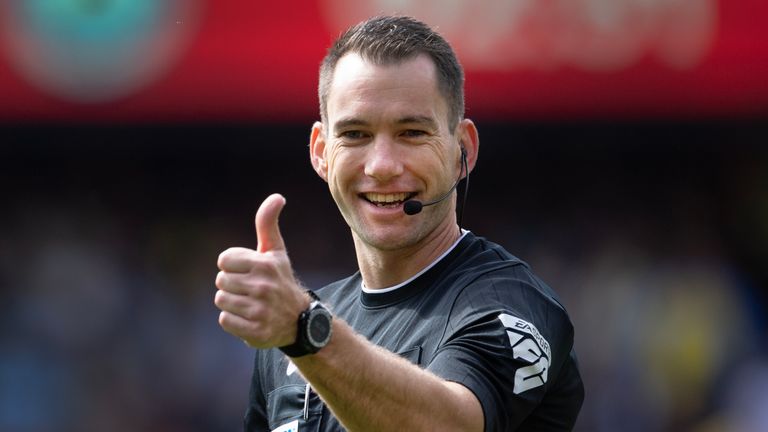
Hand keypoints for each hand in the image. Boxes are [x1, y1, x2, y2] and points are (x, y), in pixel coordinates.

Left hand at [215, 193, 309, 347]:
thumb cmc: (280, 280)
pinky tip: (249, 317)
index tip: (248, 271)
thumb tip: (277, 197)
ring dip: (232, 302)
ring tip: (250, 303)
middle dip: (232, 284)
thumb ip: (268, 223)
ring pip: (221, 300)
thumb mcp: (275, 252)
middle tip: (251, 289)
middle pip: (220, 281)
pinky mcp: (256, 331)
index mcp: (265, 265)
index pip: (224, 260)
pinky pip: (225, 320)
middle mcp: (263, 287)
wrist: (300, 319)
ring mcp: (260, 311)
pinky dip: (234, 320)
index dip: (233, 265)